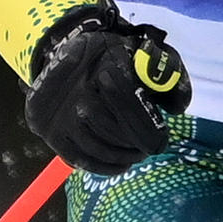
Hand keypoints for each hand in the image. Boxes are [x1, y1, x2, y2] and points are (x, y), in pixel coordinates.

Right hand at [27, 1, 190, 176]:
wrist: (71, 54)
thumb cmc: (118, 58)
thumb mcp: (148, 54)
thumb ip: (168, 75)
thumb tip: (176, 109)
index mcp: (100, 62)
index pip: (126, 103)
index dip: (147, 128)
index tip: (162, 141)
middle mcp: (74, 86)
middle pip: (108, 126)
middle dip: (134, 143)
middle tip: (150, 149)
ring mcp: (57, 110)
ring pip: (93, 145)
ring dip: (120, 157)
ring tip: (136, 155)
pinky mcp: (47, 129)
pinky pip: (77, 158)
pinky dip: (101, 166)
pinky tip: (119, 165)